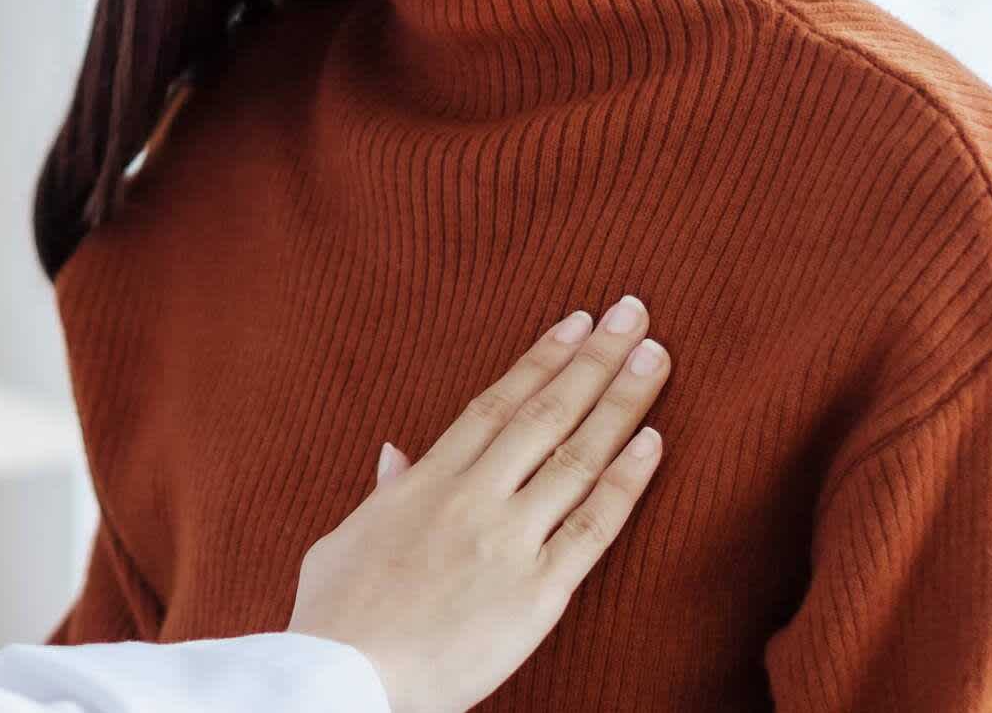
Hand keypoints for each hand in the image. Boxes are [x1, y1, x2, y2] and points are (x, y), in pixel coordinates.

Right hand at [287, 297, 671, 712]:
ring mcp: (508, 541)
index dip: (542, 359)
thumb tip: (395, 454)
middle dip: (595, 360)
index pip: (496, 404)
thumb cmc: (335, 616)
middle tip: (635, 314)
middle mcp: (472, 498)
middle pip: (546, 414)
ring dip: (622, 402)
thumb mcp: (344, 540)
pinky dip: (626, 480)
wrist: (344, 678)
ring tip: (655, 358)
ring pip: (577, 457)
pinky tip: (653, 441)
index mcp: (424, 482)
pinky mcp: (538, 591)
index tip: (578, 323)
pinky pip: (594, 526)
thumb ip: (382, 493)